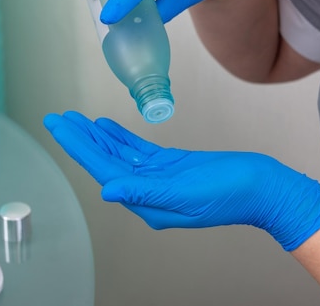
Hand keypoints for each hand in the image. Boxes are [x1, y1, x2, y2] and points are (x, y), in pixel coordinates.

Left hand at [44, 111, 319, 250]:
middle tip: (57, 118)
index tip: (60, 127)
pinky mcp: (171, 166)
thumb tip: (107, 190)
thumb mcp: (186, 194)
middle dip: (80, 139)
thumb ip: (145, 191)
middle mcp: (148, 192)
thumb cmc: (230, 192)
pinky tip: (107, 127)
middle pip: (106, 162)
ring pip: (119, 155)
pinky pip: (138, 151)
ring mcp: (159, 178)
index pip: (104, 171)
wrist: (261, 187)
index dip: (79, 147)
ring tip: (75, 119)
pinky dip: (121, 138)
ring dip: (97, 137)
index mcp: (148, 202)